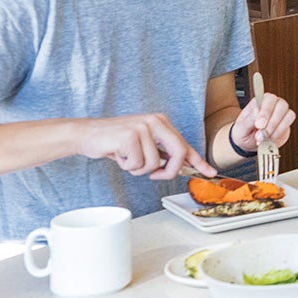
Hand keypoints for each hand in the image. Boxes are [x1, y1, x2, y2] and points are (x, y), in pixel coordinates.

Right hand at [79, 114, 213, 180]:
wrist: (88, 134)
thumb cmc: (116, 142)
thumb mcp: (144, 145)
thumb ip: (163, 153)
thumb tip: (183, 167)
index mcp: (161, 122)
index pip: (184, 145)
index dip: (198, 161)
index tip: (210, 173)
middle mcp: (155, 121)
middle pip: (178, 154)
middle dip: (168, 172)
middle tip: (155, 175)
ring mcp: (142, 127)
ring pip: (154, 164)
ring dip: (138, 168)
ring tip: (127, 157)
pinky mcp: (129, 136)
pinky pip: (137, 164)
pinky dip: (126, 166)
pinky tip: (118, 155)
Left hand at [231, 93, 294, 155]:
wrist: (248, 144)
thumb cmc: (243, 132)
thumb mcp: (240, 128)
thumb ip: (248, 120)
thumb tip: (257, 111)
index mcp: (260, 101)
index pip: (268, 98)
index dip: (266, 111)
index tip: (259, 125)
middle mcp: (273, 105)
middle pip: (282, 105)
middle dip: (272, 122)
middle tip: (261, 134)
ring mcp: (281, 114)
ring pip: (289, 115)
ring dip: (276, 129)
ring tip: (264, 138)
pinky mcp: (286, 125)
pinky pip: (288, 127)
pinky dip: (278, 134)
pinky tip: (269, 139)